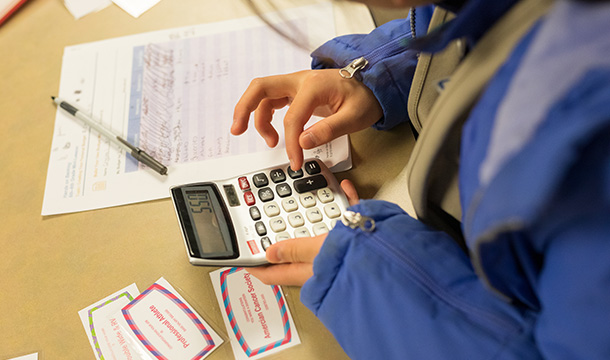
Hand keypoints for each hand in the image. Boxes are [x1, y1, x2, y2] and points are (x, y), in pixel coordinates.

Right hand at [232, 69, 382, 170]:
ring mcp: (297, 84)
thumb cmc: (365, 98)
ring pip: (264, 95)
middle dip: (245, 108)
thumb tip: (303, 142)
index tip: (295, 162)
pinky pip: (273, 100)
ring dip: (258, 117)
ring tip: (270, 142)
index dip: (290, 142)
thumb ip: (329, 129)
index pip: (293, 117)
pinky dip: (266, 114)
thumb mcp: (354, 117)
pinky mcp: (296, 92)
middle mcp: (300, 81)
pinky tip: (273, 132)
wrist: (373, 85)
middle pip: (260, 88)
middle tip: (237, 130)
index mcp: (314, 85)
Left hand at [247, 179, 359, 285]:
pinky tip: (344, 187)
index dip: (255, 267)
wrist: (395, 256)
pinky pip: (346, 216)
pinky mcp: (359, 238)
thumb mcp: (318, 250)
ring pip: (320, 226)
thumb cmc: (357, 260)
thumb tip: (269, 253)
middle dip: (285, 228)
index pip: (274, 274)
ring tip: (310, 190)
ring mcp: (340, 249)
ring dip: (316, 207)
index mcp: (307, 271)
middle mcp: (321, 262)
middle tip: (272, 210)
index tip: (241, 259)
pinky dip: (344, 201)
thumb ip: (294, 250)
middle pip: (295, 246)